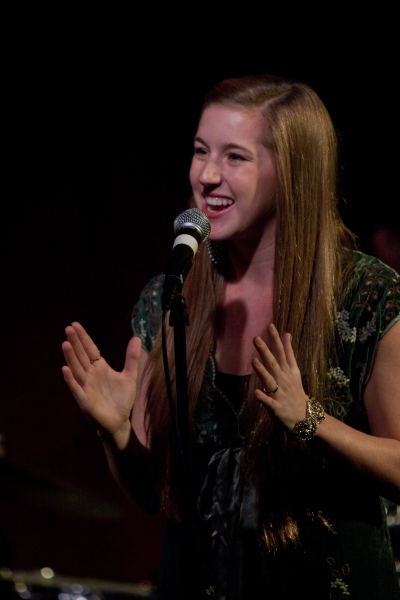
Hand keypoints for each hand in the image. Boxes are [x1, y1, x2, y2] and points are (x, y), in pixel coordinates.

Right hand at [62, 322, 141, 447]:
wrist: (120, 421)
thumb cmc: (122, 399)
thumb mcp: (130, 376)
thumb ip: (132, 358)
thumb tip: (136, 338)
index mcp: (100, 368)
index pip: (90, 350)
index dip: (83, 338)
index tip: (75, 325)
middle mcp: (91, 376)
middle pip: (81, 357)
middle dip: (75, 343)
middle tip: (68, 329)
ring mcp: (86, 387)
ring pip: (77, 370)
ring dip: (71, 358)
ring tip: (65, 344)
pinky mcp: (85, 401)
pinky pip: (77, 389)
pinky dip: (71, 380)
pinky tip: (65, 369)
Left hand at [252, 323, 308, 429]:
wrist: (305, 418)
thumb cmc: (295, 391)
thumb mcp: (294, 370)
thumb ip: (289, 352)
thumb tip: (286, 334)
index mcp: (288, 371)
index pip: (282, 352)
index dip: (276, 340)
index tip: (270, 326)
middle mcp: (284, 380)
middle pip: (274, 363)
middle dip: (265, 351)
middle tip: (256, 338)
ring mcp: (280, 394)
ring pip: (270, 381)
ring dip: (262, 371)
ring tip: (253, 361)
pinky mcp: (277, 407)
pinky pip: (269, 402)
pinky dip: (263, 398)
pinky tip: (256, 393)